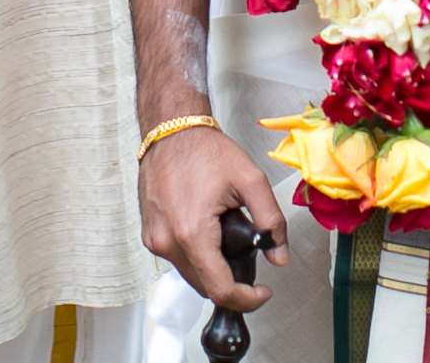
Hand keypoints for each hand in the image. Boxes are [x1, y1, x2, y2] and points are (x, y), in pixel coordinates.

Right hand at [138, 125, 287, 312]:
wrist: (171, 130)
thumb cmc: (205, 150)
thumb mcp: (251, 180)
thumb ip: (271, 220)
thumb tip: (279, 255)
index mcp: (191, 233)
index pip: (220, 289)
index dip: (247, 299)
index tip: (262, 291)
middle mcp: (167, 242)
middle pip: (205, 287)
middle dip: (232, 283)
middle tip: (252, 261)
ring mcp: (155, 239)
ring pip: (190, 274)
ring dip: (213, 269)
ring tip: (230, 239)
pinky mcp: (150, 234)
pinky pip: (177, 259)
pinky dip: (197, 256)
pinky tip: (209, 232)